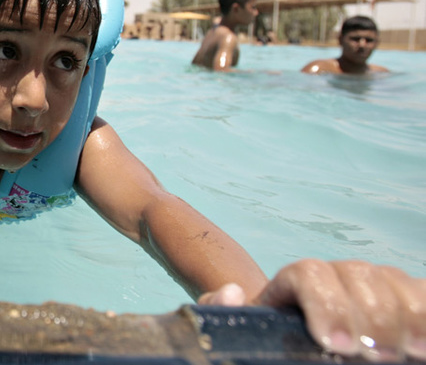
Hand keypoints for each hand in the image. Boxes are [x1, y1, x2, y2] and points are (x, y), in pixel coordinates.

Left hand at [199, 259, 425, 360]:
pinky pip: (422, 294)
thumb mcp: (242, 327)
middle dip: (371, 316)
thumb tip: (233, 293)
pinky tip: (425, 343)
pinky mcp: (404, 299)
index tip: (337, 346)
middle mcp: (338, 275)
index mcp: (296, 282)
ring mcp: (374, 284)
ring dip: (407, 315)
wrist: (299, 342)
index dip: (326, 303)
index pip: (309, 274)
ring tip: (411, 353)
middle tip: (377, 358)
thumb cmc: (269, 338)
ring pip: (393, 280)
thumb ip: (223, 312)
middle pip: (357, 275)